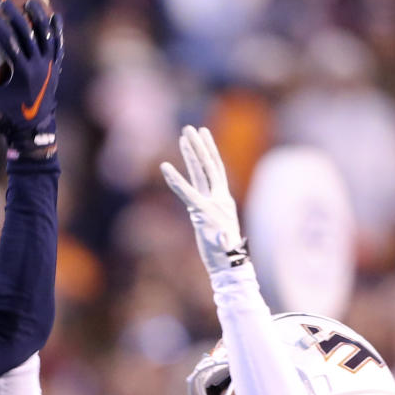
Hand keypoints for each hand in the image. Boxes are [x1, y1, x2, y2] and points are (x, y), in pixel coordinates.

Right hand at [0, 0, 62, 160]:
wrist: (34, 132)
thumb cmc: (8, 121)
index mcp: (22, 73)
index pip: (9, 43)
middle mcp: (38, 67)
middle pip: (27, 34)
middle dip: (15, 15)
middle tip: (4, 3)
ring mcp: (50, 67)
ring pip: (46, 35)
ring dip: (39, 16)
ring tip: (31, 1)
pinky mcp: (56, 69)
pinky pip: (58, 45)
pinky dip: (56, 31)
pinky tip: (54, 16)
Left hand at [160, 125, 248, 274]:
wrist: (229, 266)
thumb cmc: (224, 252)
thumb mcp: (219, 230)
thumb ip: (212, 217)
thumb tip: (205, 215)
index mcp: (224, 199)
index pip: (216, 169)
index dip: (209, 151)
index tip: (202, 134)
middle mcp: (219, 198)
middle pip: (209, 165)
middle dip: (199, 146)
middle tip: (190, 128)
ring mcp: (212, 204)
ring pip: (202, 172)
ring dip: (192, 153)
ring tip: (184, 135)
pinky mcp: (202, 214)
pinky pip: (187, 193)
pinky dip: (175, 180)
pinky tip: (164, 168)